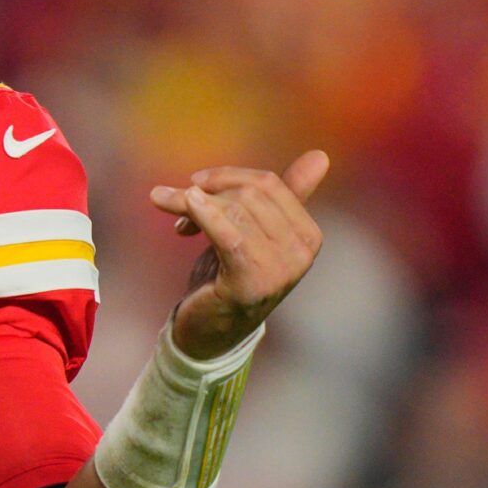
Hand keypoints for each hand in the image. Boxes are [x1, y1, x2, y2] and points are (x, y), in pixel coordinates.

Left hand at [148, 151, 329, 359]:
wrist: (210, 331)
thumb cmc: (231, 275)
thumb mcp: (255, 230)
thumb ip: (284, 195)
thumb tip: (321, 155)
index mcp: (308, 235)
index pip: (269, 184)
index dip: (227, 176)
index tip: (196, 185)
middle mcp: (301, 253)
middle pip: (249, 194)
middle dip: (207, 190)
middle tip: (175, 200)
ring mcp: (279, 271)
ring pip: (234, 210)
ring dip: (190, 202)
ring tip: (166, 206)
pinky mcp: (251, 284)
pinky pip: (228, 235)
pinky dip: (203, 215)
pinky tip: (183, 209)